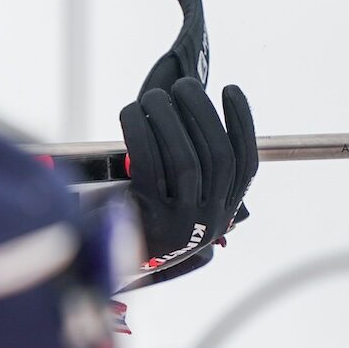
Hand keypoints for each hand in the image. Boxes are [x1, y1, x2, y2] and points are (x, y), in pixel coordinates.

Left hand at [120, 78, 257, 273]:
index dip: (242, 123)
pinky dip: (140, 133)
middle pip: (218, 157)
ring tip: (155, 95)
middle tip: (184, 85)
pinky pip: (148, 166)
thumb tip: (189, 110)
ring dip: (170, 119)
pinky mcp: (148, 219)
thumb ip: (192, 168)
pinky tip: (132, 112)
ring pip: (185, 160)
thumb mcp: (176, 201)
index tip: (230, 89)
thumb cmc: (140, 219)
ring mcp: (182, 223)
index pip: (245, 164)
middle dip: (203, 113)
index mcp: (223, 212)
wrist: (103, 263)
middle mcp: (209, 220)